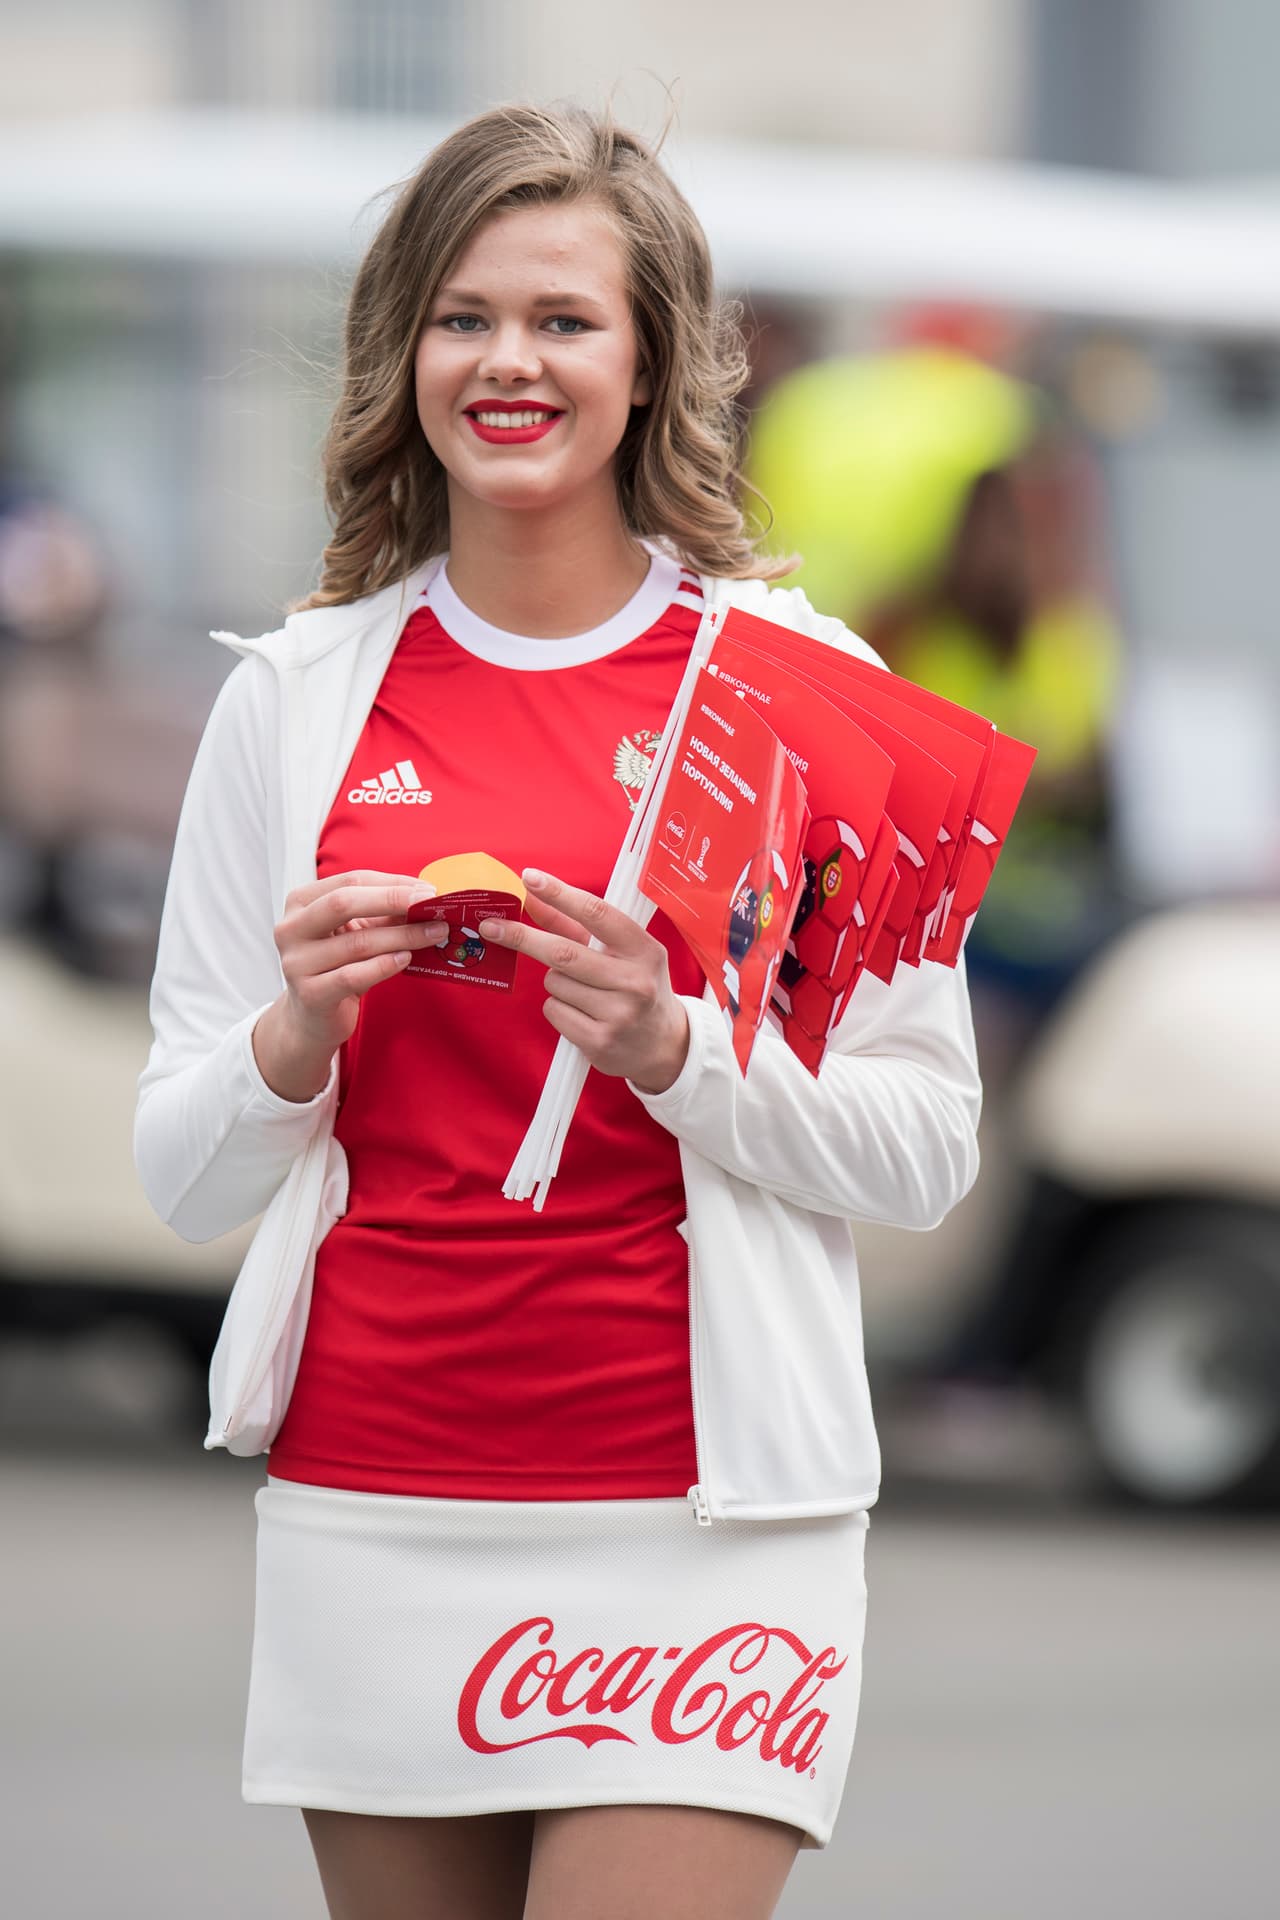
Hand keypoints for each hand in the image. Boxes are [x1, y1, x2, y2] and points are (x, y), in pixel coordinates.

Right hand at [253, 870, 447, 1100]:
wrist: (312, 1017)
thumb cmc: (337, 966)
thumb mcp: (356, 933)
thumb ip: (382, 914)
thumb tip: (425, 899)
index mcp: (301, 902)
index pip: (350, 881)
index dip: (391, 883)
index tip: (426, 890)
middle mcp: (291, 929)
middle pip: (343, 903)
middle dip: (393, 901)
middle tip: (430, 905)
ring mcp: (296, 963)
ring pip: (356, 943)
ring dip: (401, 936)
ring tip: (432, 934)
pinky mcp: (310, 994)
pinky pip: (352, 976)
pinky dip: (384, 965)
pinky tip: (406, 958)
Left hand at [478, 869, 689, 1093]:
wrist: (662, 1046)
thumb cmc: (636, 988)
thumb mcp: (620, 953)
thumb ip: (575, 926)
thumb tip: (533, 897)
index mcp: (645, 951)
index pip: (597, 914)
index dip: (560, 894)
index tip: (530, 878)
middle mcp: (636, 981)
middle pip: (563, 952)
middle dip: (522, 937)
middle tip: (491, 926)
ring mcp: (619, 1014)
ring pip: (555, 982)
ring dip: (555, 981)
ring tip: (584, 992)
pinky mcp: (600, 1042)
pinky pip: (553, 1011)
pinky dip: (557, 1008)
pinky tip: (582, 1015)